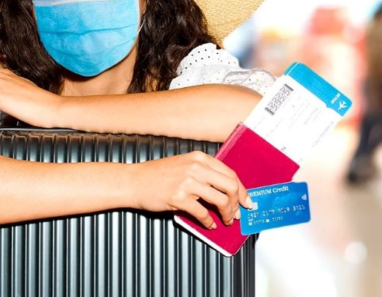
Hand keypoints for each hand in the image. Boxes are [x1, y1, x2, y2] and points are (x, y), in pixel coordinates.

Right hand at [128, 151, 251, 228]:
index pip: (230, 174)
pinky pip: (203, 213)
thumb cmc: (157, 175)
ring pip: (221, 200)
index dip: (242, 190)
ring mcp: (188, 182)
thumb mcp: (183, 164)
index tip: (247, 201)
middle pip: (231, 186)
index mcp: (199, 158)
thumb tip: (225, 190)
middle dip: (238, 203)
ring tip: (224, 220)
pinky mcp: (179, 197)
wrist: (134, 181)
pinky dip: (209, 222)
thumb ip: (203, 172)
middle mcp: (196, 167)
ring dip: (226, 214)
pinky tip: (208, 224)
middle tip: (236, 214)